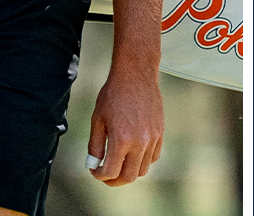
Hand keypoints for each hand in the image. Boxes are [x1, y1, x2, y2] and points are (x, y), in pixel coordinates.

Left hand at [86, 64, 163, 185]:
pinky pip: (153, 157)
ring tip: (119, 164)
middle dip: (114, 180)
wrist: (136, 74)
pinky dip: (143, 161)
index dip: (99, 176)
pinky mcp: (160, 132)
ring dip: (129, 171)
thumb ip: (94, 145)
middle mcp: (139, 142)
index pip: (110, 172)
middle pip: (128, 177)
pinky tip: (133, 153)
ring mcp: (152, 138)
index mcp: (121, 139)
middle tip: (106, 175)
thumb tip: (93, 165)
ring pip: (142, 170)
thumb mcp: (98, 118)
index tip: (95, 170)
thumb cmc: (113, 94)